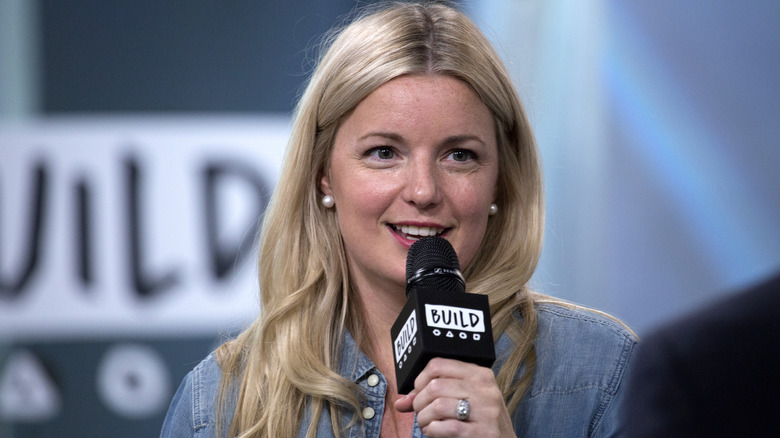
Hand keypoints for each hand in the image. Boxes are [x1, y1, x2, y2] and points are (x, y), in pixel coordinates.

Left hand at [394, 358, 514, 436]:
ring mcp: (486, 411)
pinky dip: (433, 431)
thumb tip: (400, 402)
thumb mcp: (465, 402)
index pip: (438, 365)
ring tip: (427, 425)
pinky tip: (434, 432)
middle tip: (421, 413)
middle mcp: (485, 389)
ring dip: (424, 418)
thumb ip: (434, 397)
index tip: (418, 393)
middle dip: (419, 403)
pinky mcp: (483, 432)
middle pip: (435, 386)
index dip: (420, 380)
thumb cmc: (481, 421)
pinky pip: (446, 427)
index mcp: (480, 374)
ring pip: (438, 405)